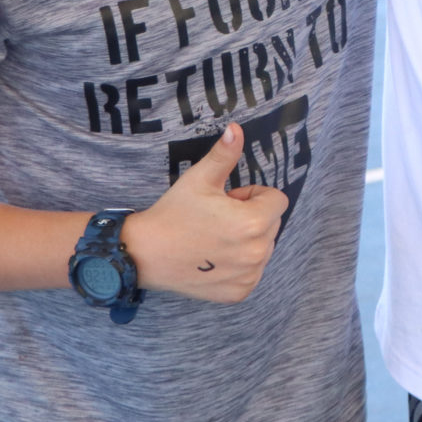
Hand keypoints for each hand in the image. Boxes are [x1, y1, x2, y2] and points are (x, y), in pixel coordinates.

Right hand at [124, 124, 289, 302]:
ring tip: (213, 238)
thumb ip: (224, 155)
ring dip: (247, 240)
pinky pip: (253, 271)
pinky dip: (239, 264)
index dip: (253, 195)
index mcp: (254, 222)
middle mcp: (258, 253)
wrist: (144, 254)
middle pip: (272, 223)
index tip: (227, 199)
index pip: (277, 200)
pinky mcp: (240, 292)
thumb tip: (236, 129)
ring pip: (264, 247)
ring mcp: (250, 276)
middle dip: (251, 216)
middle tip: (217, 218)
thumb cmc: (173, 214)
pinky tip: (213, 258)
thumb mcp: (199, 179)